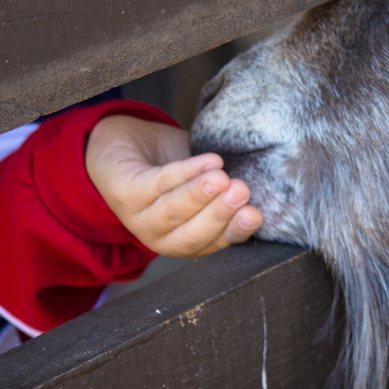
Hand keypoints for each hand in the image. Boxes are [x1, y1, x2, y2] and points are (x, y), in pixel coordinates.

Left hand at [85, 115, 262, 256]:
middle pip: (191, 236)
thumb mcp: (204, 180)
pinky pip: (154, 185)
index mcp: (187, 239)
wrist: (126, 146)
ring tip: (221, 177)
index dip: (236, 232)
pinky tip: (205, 161)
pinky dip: (182, 173)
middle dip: (218, 214)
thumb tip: (265, 185)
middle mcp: (162, 237)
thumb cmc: (173, 167)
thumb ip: (227, 187)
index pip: (215, 243)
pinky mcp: (123, 194)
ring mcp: (139, 219)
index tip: (255, 214)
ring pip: (171, 213)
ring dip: (197, 195)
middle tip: (241, 191)